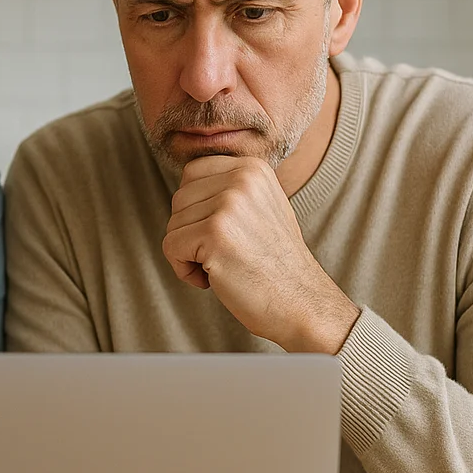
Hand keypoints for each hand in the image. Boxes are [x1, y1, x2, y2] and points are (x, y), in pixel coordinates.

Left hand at [162, 155, 358, 351]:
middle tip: (223, 255)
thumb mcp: (262, 209)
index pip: (193, 173)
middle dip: (190, 232)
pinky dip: (184, 270)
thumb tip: (186, 187)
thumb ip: (230, 191)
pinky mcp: (214, 233)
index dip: (196, 209)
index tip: (222, 234)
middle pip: (180, 199)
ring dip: (189, 253)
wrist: (301, 304)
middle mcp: (243, 179)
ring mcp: (229, 204)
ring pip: (173, 224)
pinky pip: (170, 246)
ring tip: (223, 266)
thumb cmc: (276, 265)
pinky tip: (213, 279)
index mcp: (253, 169)